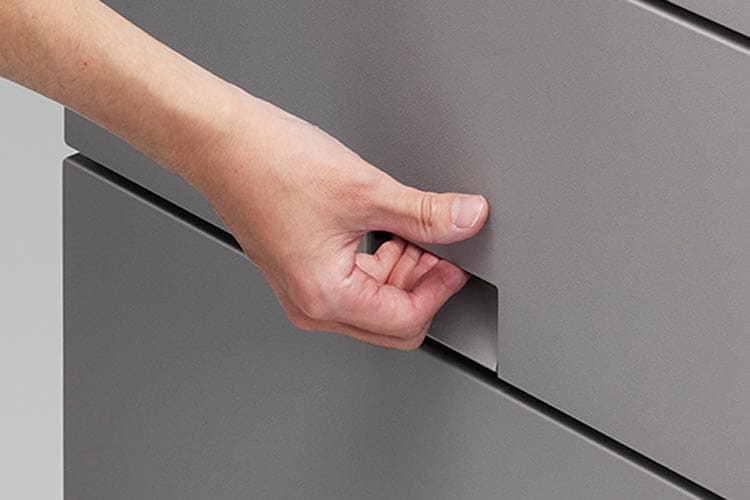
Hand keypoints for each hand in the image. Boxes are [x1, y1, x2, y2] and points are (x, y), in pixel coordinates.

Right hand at [189, 94, 488, 349]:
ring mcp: (304, 291)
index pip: (406, 320)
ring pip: (374, 304)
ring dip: (403, 273)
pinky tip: (387, 230)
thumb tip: (466, 219)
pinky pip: (354, 285)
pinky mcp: (301, 271)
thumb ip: (423, 212)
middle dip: (423, 285)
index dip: (441, 291)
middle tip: (440, 244)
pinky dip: (380, 263)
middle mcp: (312, 305)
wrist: (220, 142)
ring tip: (412, 230)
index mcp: (326, 296)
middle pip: (391, 322)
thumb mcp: (363, 189)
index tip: (457, 262)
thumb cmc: (269, 165)